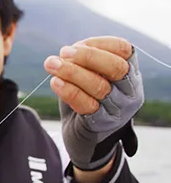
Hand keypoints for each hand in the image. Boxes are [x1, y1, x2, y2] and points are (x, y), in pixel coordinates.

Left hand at [43, 36, 142, 173]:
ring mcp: (118, 108)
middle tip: (62, 52)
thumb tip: (67, 53)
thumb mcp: (88, 76)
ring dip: (72, 72)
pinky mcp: (102, 123)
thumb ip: (82, 63)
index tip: (74, 45)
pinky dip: (69, 91)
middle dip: (87, 56)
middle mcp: (130, 90)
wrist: (85, 138)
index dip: (98, 44)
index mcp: (130, 72)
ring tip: (51, 64)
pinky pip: (86, 105)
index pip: (123, 49)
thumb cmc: (86, 99)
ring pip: (99, 86)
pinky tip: (55, 83)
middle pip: (115, 68)